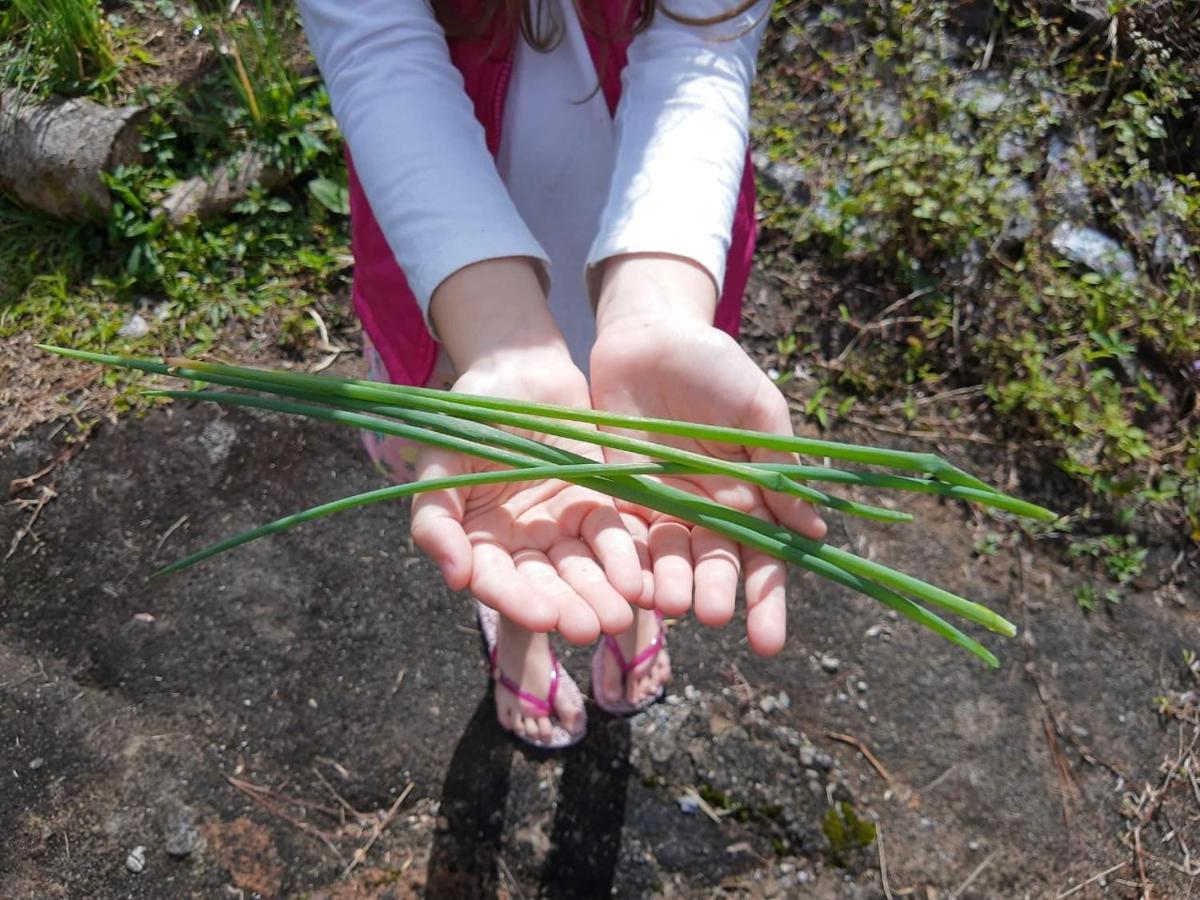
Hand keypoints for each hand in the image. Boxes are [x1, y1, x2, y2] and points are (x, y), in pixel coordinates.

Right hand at [409, 259, 643, 643]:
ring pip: (582, 567)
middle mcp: (521, 542)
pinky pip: (612, 534)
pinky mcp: (597, 502)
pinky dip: (625, 557)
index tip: (543, 618)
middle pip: (544, 583)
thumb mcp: (441, 459)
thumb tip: (456, 580)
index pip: (496, 580)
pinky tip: (640, 580)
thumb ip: (437, 520)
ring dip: (600, 593)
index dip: (518, 601)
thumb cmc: (468, 412)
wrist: (519, 364)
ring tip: (619, 615)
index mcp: (479, 539)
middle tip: (591, 628)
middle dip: (568, 606)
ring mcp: (561, 525)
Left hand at [590, 255, 826, 655]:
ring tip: (672, 606)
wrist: (649, 335)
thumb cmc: (714, 365)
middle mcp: (707, 510)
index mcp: (750, 494)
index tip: (769, 642)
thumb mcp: (757, 412)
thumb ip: (779, 469)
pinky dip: (630, 563)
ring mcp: (663, 505)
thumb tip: (812, 531)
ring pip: (670, 558)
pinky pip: (625, 537)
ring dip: (673, 585)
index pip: (764, 558)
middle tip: (715, 617)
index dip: (766, 599)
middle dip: (718, 595)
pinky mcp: (618, 495)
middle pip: (716, 566)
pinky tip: (629, 586)